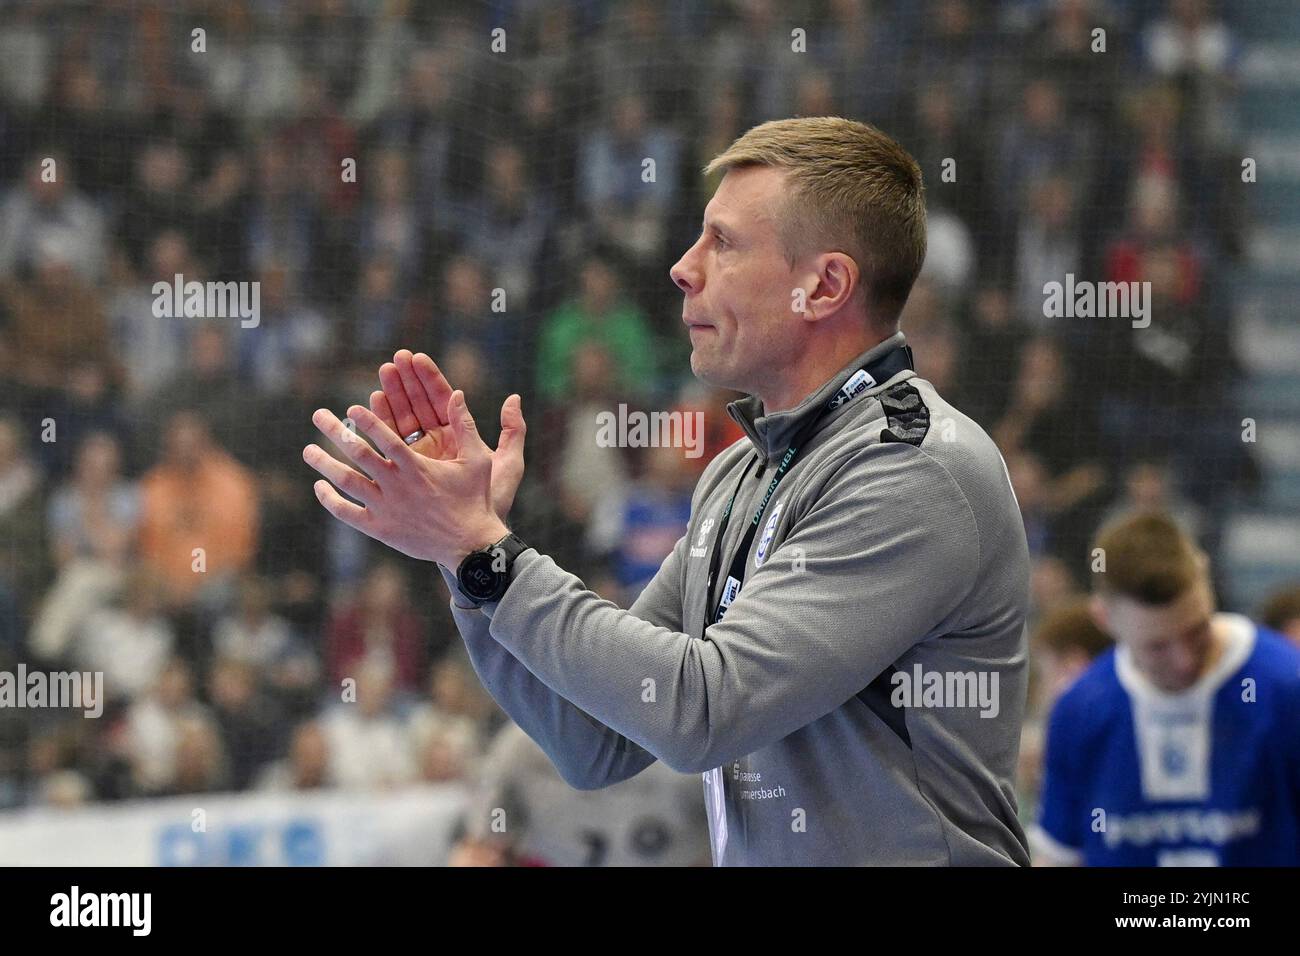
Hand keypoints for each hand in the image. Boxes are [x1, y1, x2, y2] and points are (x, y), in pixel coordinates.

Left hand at [302, 398, 508, 568]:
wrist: (469, 545)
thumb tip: (459, 393)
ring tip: (308, 450)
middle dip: (335, 432)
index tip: (350, 408)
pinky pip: (347, 513)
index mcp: (417, 468)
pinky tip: (319, 487)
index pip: (386, 438)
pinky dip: (330, 500)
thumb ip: (465, 426)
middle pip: (359, 454)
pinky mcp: (379, 529)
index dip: (367, 421)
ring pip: (347, 482)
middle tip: (317, 415)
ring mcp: (385, 508)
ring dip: (325, 464)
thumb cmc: (473, 500)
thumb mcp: (477, 460)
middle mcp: (397, 485)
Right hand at [369, 350, 525, 522]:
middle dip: (404, 382)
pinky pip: (387, 448)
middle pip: (417, 406)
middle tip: (392, 361)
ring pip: (400, 423)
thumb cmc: (491, 502)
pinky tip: (366, 412)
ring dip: (388, 400)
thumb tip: (513, 398)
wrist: (470, 537)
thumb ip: (512, 431)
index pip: (441, 400)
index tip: (415, 357)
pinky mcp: (402, 474)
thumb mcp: (507, 464)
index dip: (428, 378)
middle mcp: (436, 444)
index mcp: (458, 437)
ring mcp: (418, 459)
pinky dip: (377, 429)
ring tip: (379, 376)